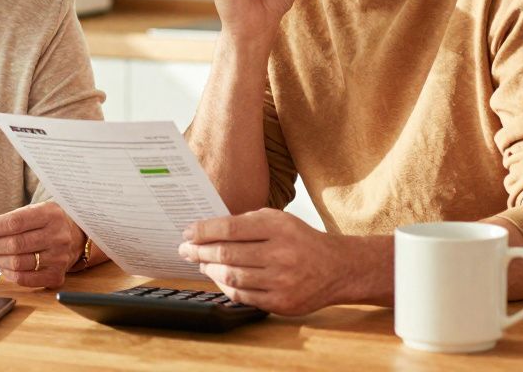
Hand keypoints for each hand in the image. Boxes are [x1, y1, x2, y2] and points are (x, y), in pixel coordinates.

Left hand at [0, 202, 83, 288]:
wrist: (77, 236)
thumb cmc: (48, 222)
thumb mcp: (34, 210)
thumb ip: (11, 219)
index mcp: (50, 214)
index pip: (14, 222)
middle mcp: (57, 236)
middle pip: (15, 244)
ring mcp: (59, 257)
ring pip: (18, 263)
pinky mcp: (57, 275)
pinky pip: (25, 278)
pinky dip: (7, 273)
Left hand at [179, 208, 359, 315]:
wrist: (337, 269)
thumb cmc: (301, 240)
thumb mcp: (278, 220)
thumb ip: (246, 222)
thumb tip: (207, 230)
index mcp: (278, 228)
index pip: (230, 228)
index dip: (204, 231)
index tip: (188, 232)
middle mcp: (281, 254)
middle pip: (227, 254)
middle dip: (199, 251)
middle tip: (185, 249)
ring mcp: (281, 282)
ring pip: (231, 276)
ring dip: (209, 269)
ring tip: (200, 263)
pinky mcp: (281, 303)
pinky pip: (242, 296)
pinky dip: (225, 286)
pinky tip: (218, 277)